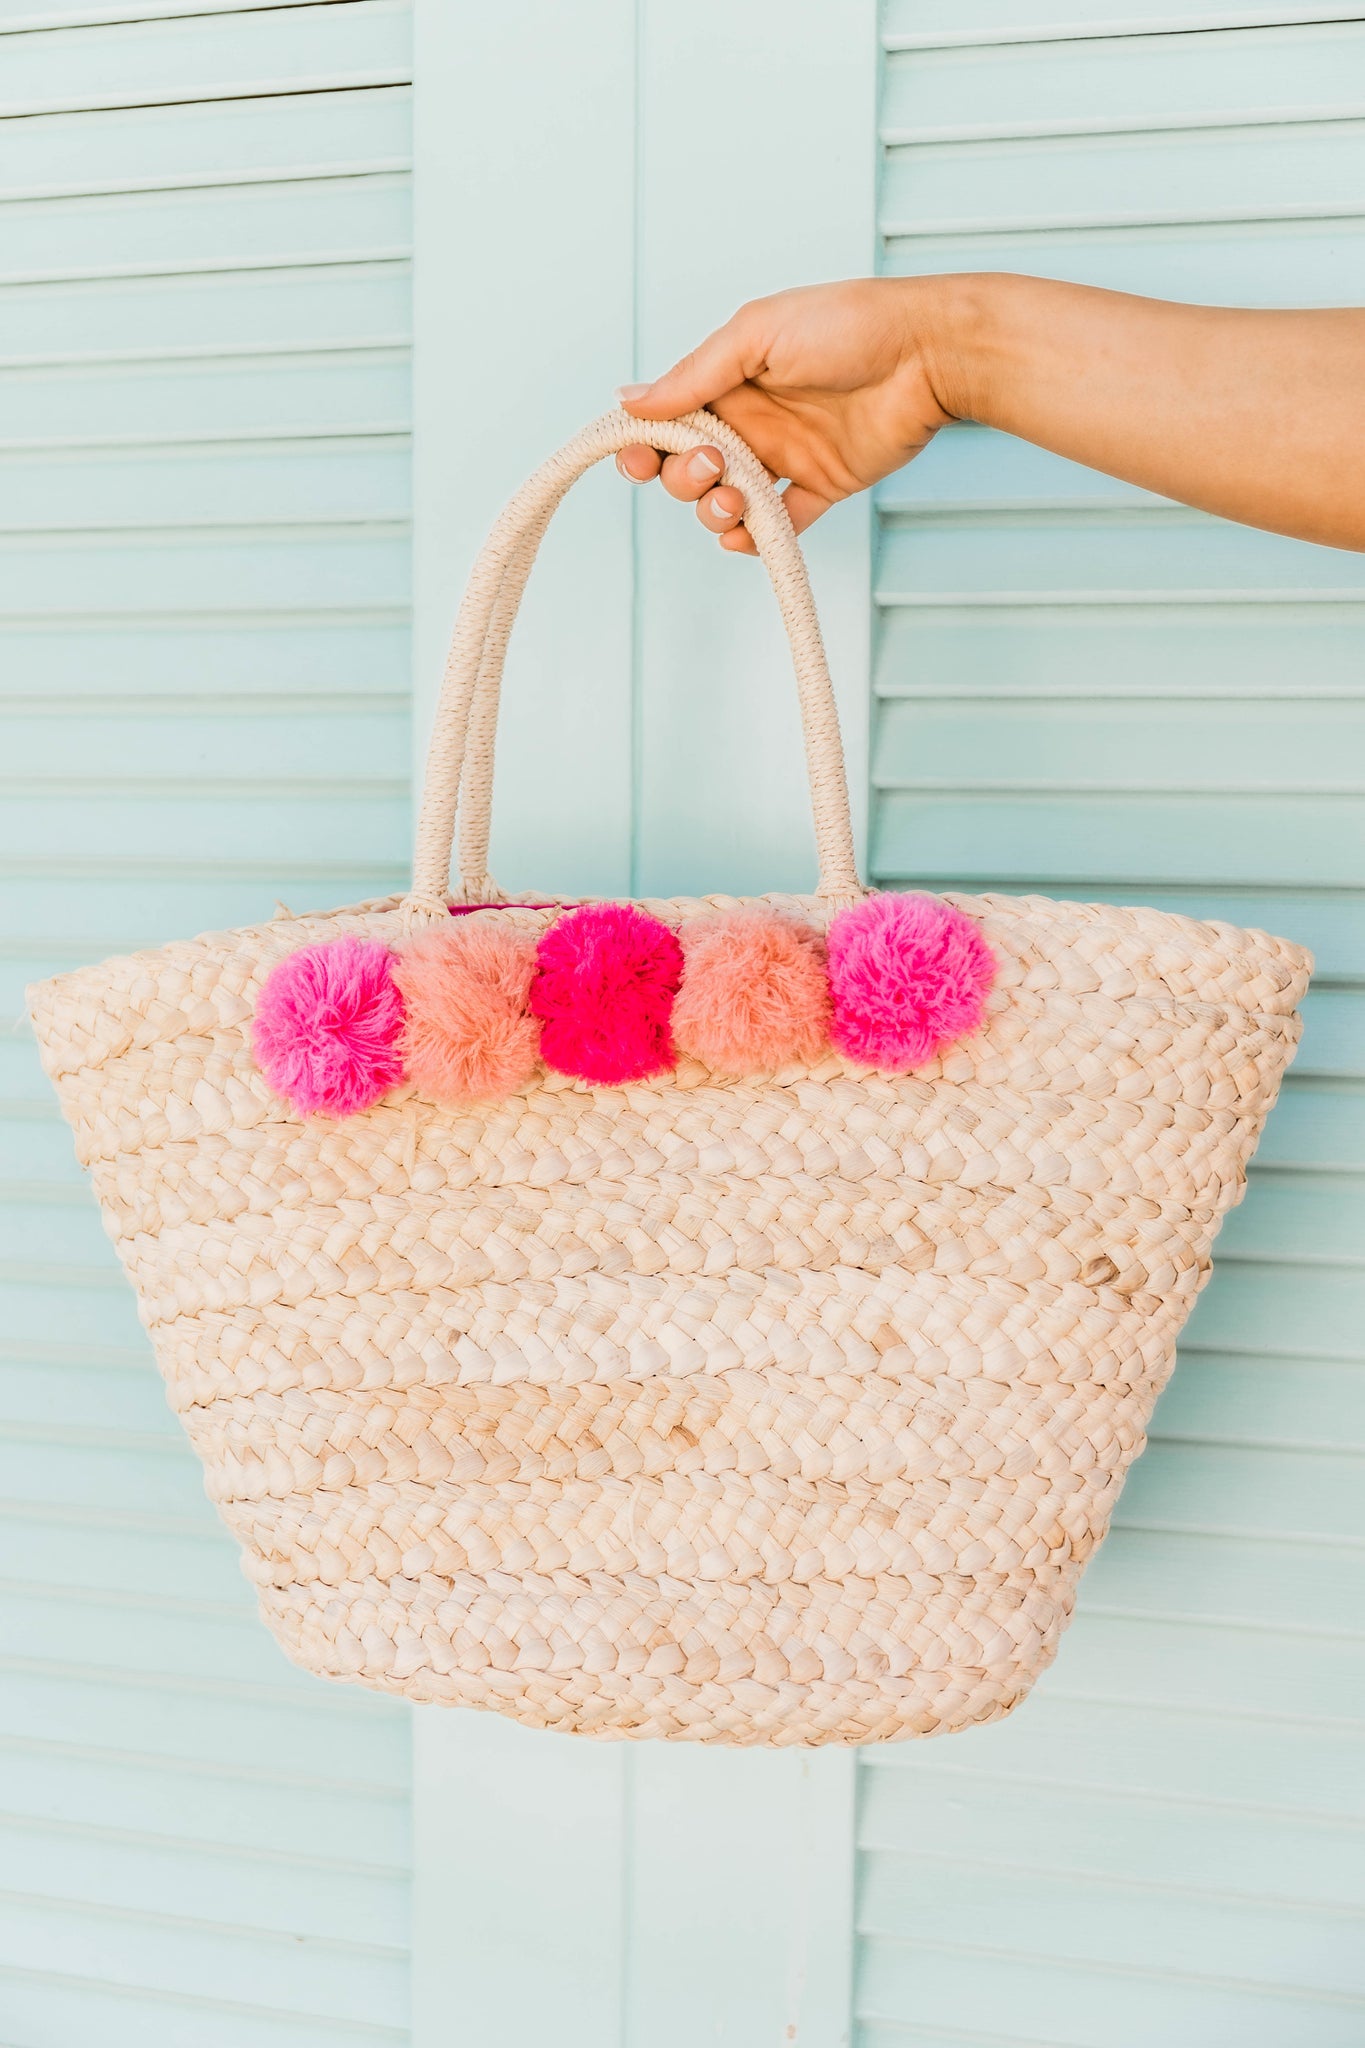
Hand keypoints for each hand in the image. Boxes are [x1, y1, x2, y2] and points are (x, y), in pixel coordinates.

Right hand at [614, 278, 964, 552]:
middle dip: (685, 478)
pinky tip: (750, 534)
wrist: (927, 352)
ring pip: (728, 502)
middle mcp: (753, 419)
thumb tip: (630, 401)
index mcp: (729, 380)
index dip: (647, 447)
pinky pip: (780, 526)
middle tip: (714, 463)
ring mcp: (786, 455)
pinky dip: (758, 538)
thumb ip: (695, 375)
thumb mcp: (757, 335)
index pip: (669, 423)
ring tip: (736, 498)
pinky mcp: (822, 485)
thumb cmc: (848, 324)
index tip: (638, 461)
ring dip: (717, 511)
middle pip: (691, 468)